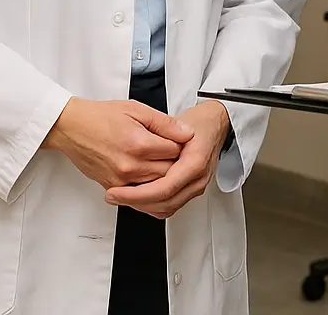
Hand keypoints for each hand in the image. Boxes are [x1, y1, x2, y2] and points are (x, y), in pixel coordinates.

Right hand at [42, 97, 194, 189]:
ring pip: (156, 186)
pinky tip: (152, 178)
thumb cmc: (100, 116)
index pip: (175, 151)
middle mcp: (130, 166)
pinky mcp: (113, 187)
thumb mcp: (136, 109)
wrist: (72, 127)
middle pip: (169, 172)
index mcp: (139, 144)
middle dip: (176, 162)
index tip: (179, 139)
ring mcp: (121, 180)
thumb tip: (187, 133)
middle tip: (175, 152)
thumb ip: (164, 123)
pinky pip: (139, 196)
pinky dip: (149, 189)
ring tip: (163, 162)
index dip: (181, 144)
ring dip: (164, 176)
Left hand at [105, 100, 230, 218]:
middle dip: (135, 202)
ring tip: (120, 196)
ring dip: (142, 206)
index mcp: (195, 162)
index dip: (138, 194)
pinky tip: (136, 197)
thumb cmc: (198, 123)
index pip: (165, 187)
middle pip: (164, 202)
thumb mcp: (178, 120)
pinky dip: (152, 206)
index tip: (117, 191)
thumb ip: (164, 130)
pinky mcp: (189, 191)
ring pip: (166, 208)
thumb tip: (148, 146)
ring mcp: (195, 187)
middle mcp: (197, 179)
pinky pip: (169, 206)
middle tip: (112, 195)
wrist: (215, 126)